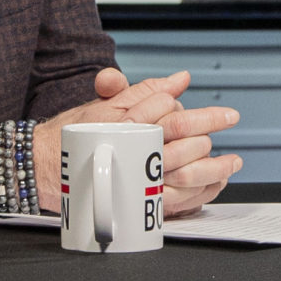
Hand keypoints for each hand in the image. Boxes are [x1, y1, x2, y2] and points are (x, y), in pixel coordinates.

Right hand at [36, 69, 242, 216]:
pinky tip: (217, 184)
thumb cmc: (77, 134)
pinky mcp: (139, 201)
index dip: (204, 114)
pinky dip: (202, 193)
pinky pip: (179, 201)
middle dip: (210, 131)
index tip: (226, 115)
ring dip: (216, 167)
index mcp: (128, 123)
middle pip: (183, 138)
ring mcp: (138, 178)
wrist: (47, 168)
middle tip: (228, 122)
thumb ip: (145, 90)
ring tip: (233, 162)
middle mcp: (134, 149)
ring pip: (187, 172)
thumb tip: (181, 78)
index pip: (172, 113)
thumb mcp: (107, 104)